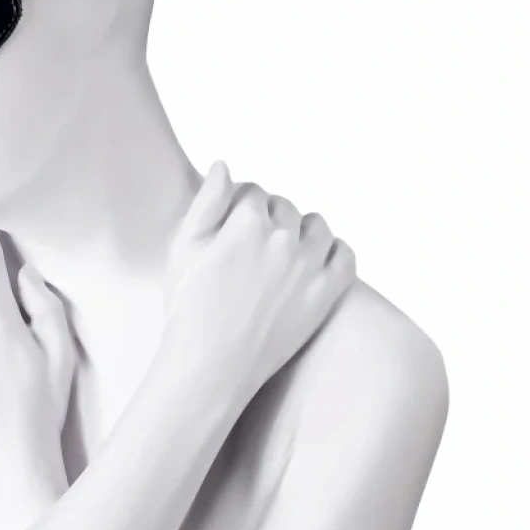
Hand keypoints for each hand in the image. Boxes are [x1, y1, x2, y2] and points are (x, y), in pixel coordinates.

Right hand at [164, 160, 355, 407]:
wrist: (210, 365)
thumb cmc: (188, 307)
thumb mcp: (183, 248)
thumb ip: (207, 201)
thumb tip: (224, 164)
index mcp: (247, 222)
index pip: (252, 193)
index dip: (239, 208)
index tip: (231, 228)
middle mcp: (283, 239)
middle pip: (284, 207)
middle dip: (268, 218)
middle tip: (252, 247)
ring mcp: (308, 267)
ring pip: (316, 226)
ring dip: (301, 230)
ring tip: (282, 252)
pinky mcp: (325, 294)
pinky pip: (345, 255)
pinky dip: (333, 252)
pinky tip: (314, 262)